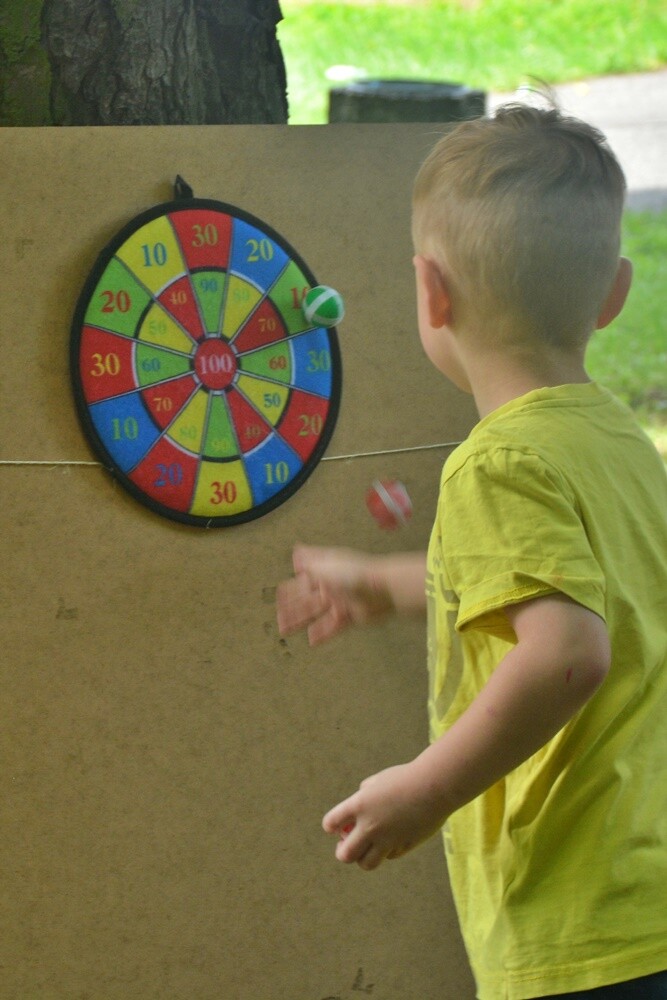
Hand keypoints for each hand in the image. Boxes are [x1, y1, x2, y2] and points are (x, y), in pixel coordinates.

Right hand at [276, 545, 393, 645]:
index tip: (278, 597)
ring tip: (286, 631)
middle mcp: (330, 589)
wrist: (383, 588)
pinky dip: (321, 634)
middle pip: (307, 601)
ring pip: (315, 615)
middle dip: (292, 609)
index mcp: (324, 574)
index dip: (290, 591)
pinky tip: (310, 642)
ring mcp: (340, 604)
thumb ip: (310, 561)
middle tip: (278, 620)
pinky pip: (332, 628)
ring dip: (300, 622)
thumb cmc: (354, 572)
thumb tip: (296, 551)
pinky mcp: (350, 618)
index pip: (302, 583)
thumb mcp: (328, 563)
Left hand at [322, 761, 447, 870]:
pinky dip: (385, 851)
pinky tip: (391, 838)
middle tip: (348, 842)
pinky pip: (388, 856)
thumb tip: (356, 811)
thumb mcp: (378, 781)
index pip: (331, 823)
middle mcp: (370, 826)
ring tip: (367, 847)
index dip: (331, 826)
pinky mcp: (404, 847)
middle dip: (343, 850)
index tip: (336, 826)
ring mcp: (388, 840)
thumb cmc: (406, 778)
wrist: (435, 786)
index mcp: (360, 805)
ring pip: (366, 864)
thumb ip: (363, 795)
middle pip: (345, 855)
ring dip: (362, 857)